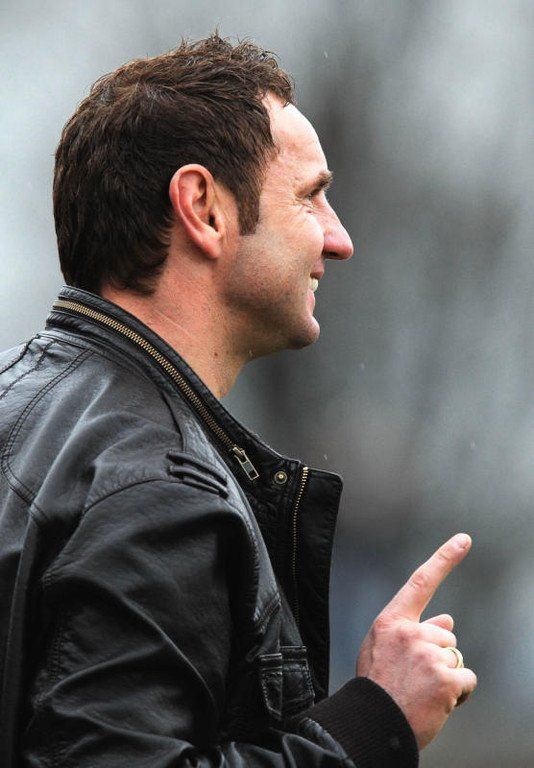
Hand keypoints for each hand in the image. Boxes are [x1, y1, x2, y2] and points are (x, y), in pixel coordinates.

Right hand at [356, 533, 476, 748]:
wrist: (372, 721)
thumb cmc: (376, 686)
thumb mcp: (383, 649)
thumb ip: (411, 631)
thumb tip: (448, 620)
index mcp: (391, 621)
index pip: (421, 581)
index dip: (444, 558)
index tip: (464, 539)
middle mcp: (411, 632)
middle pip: (446, 636)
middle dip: (438, 655)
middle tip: (414, 677)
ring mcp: (428, 653)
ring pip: (456, 658)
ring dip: (447, 676)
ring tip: (421, 691)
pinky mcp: (445, 677)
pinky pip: (467, 679)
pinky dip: (458, 693)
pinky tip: (436, 701)